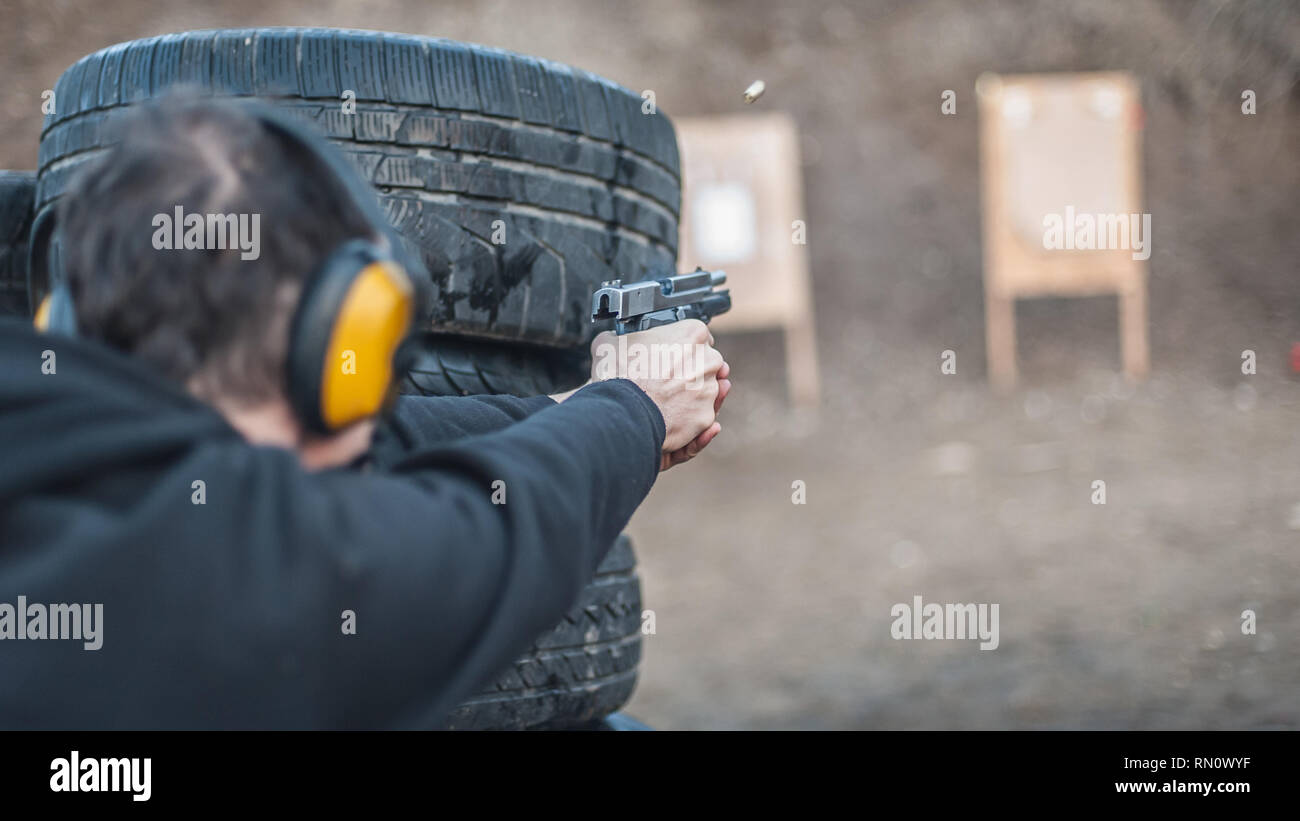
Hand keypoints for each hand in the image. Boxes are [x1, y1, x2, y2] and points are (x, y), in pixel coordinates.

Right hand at [589, 320, 729, 470]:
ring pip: (707, 391)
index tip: (673, 355)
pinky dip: (690, 417)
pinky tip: (672, 416)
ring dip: (692, 395)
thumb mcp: (610, 343)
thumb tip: (611, 338)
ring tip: (668, 400)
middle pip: (707, 363)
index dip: (684, 347)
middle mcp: (708, 360)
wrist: (622, 413)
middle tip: (670, 378)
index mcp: (692, 334)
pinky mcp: (705, 416)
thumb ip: (619, 337)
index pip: (698, 336)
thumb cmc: (619, 377)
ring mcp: (709, 390)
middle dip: (693, 371)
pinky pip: (701, 416)